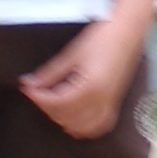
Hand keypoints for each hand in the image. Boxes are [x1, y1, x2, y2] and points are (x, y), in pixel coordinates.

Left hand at [19, 20, 142, 139]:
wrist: (128, 30)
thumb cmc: (102, 37)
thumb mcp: (72, 54)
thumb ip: (50, 73)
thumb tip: (30, 83)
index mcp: (90, 86)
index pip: (57, 103)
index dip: (39, 98)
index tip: (28, 90)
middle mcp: (101, 100)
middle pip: (67, 116)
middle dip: (48, 107)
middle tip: (38, 93)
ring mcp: (110, 103)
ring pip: (82, 126)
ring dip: (64, 119)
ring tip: (53, 105)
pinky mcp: (115, 102)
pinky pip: (99, 125)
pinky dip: (85, 127)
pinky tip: (75, 119)